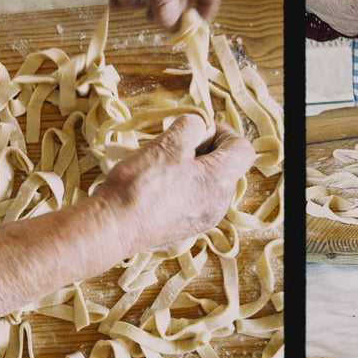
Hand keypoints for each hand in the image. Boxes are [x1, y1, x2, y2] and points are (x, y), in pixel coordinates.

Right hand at [90, 114, 254, 252]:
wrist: (114, 228)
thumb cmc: (142, 185)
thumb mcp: (168, 143)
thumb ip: (190, 127)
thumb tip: (197, 125)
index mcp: (221, 181)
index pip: (243, 149)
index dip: (224, 132)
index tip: (200, 129)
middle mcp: (219, 205)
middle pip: (226, 169)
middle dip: (206, 151)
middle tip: (178, 144)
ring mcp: (203, 221)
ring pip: (208, 187)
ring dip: (192, 170)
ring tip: (164, 165)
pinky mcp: (185, 231)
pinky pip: (192, 204)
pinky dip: (182, 190)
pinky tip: (157, 187)